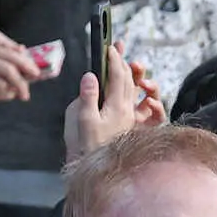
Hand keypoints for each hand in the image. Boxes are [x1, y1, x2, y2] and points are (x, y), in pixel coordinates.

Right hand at [63, 42, 165, 161]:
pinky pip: (134, 102)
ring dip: (129, 73)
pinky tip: (130, 87)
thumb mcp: (82, 121)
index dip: (113, 59)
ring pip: (133, 89)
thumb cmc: (86, 148)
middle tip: (117, 46)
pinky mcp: (128, 125)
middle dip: (122, 61)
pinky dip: (132, 90)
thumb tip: (91, 75)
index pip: (117, 77)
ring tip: (125, 61)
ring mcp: (129, 118)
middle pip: (128, 80)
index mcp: (116, 107)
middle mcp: (127, 110)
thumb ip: (87, 97)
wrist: (97, 171)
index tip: (109, 46)